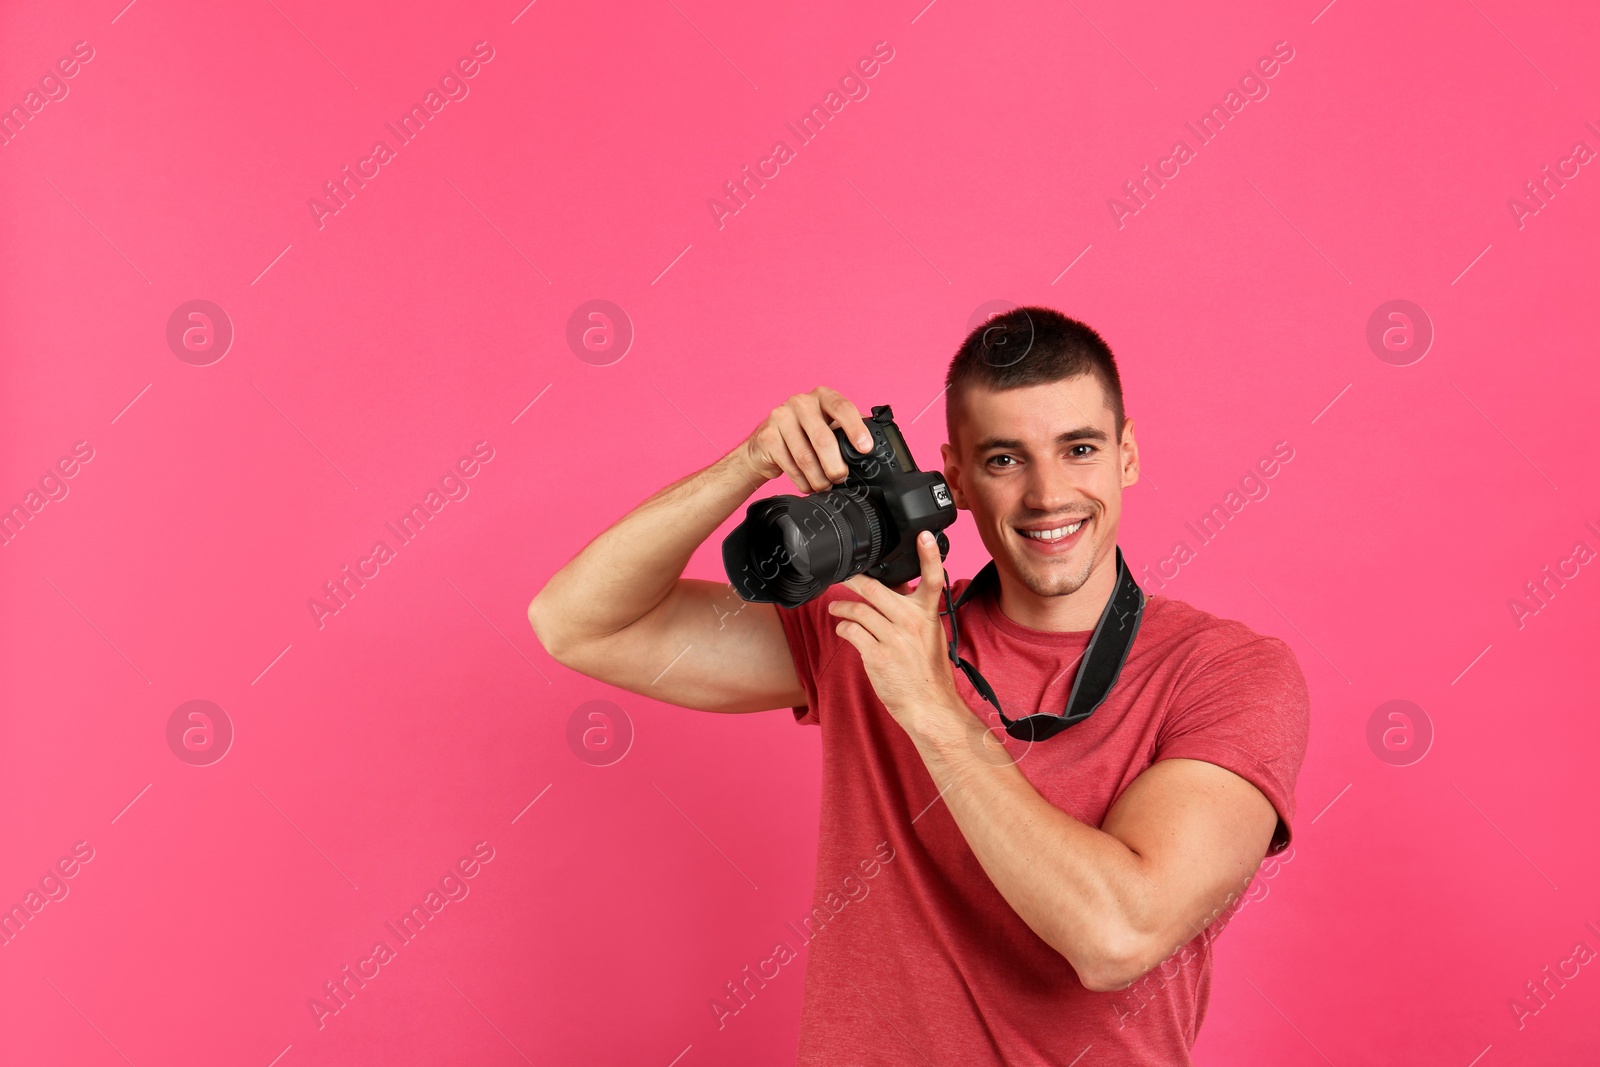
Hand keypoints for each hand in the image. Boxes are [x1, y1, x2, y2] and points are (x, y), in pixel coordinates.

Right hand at [740, 386, 874, 492]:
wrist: (766, 444)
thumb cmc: (803, 434)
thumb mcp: (828, 425)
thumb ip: (848, 429)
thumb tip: (875, 445)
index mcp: (822, 396)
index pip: (843, 407)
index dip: (855, 429)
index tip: (865, 448)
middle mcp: (801, 402)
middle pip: (823, 438)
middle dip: (835, 465)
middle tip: (840, 477)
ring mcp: (781, 417)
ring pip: (805, 456)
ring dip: (818, 478)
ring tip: (824, 486)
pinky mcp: (767, 436)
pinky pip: (789, 465)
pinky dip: (802, 481)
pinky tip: (808, 485)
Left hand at [829, 529, 970, 737]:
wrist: (929, 706)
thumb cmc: (929, 673)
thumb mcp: (931, 636)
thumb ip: (914, 613)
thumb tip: (893, 592)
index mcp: (928, 615)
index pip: (933, 579)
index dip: (928, 555)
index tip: (922, 534)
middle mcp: (912, 622)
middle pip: (876, 589)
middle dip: (853, 580)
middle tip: (842, 576)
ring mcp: (894, 638)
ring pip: (858, 609)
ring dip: (841, 608)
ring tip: (834, 608)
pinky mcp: (877, 655)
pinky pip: (852, 632)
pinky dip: (844, 628)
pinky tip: (843, 630)